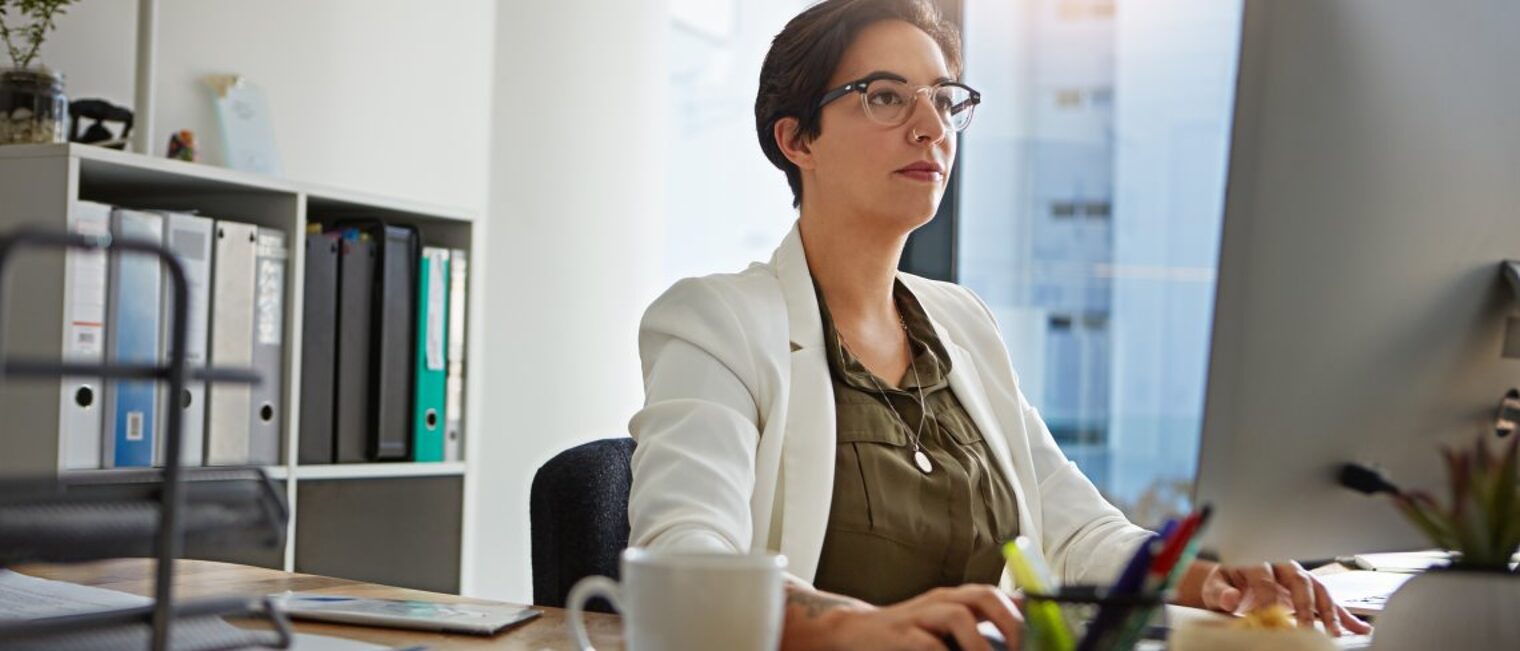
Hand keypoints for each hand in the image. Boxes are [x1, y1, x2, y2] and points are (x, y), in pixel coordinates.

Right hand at [783, 584, 1022, 650]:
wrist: (852, 633)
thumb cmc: (906, 636)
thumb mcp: (945, 630)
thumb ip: (976, 630)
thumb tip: (1020, 633)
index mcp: (956, 599)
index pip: (998, 595)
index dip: (1025, 610)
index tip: (1046, 633)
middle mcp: (941, 600)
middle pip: (982, 595)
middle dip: (1009, 622)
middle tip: (1023, 648)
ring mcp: (919, 615)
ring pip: (957, 614)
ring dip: (980, 642)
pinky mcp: (900, 635)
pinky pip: (927, 644)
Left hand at [1199, 562, 1371, 636]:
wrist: (1231, 583)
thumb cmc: (1225, 584)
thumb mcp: (1216, 586)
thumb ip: (1221, 592)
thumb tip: (1231, 597)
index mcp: (1258, 563)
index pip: (1265, 577)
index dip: (1265, 596)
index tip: (1265, 616)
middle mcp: (1283, 568)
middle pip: (1299, 581)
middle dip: (1304, 605)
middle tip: (1306, 627)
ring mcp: (1300, 580)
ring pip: (1319, 591)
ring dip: (1329, 612)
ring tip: (1334, 633)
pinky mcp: (1309, 594)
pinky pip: (1330, 603)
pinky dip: (1345, 616)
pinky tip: (1359, 628)